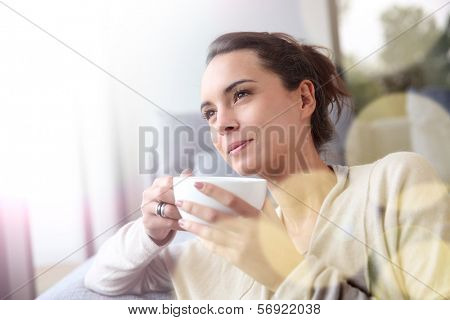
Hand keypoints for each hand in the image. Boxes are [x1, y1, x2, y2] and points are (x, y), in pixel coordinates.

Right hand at [141, 169, 191, 244]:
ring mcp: (146, 208)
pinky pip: (167, 223)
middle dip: (180, 200)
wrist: (155, 224)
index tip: (191, 191)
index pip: (167, 181)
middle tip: (193, 205)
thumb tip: (188, 172)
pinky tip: (187, 225)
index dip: (179, 185)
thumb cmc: (167, 205)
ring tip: (192, 217)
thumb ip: (181, 183)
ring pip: (167, 209)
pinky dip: (179, 224)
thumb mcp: (173, 193)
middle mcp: (149, 194)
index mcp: (156, 184)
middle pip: (164, 193)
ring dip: (181, 214)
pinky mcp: (148, 221)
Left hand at [176, 181, 302, 290]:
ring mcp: (239, 246)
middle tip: (181, 202)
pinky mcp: (235, 259)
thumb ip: (261, 203)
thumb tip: (250, 188)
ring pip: (210, 233)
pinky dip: (204, 240)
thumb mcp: (274, 219)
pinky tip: (195, 235)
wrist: (287, 269)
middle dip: (195, 208)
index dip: (213, 190)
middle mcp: (246, 230)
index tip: (198, 183)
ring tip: (181, 220)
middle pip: (214, 216)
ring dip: (193, 226)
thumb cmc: (281, 241)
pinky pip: (215, 247)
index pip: (230, 199)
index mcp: (256, 216)